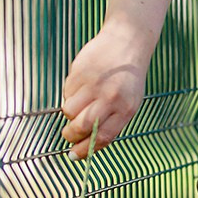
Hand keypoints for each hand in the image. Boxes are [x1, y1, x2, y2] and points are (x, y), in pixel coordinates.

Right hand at [60, 24, 148, 158]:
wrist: (127, 42)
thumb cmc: (128, 79)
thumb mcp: (130, 102)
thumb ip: (111, 122)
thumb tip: (87, 144)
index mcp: (126, 109)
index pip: (101, 137)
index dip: (84, 150)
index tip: (74, 155)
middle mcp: (110, 98)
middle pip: (82, 126)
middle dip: (71, 135)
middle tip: (68, 135)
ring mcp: (93, 84)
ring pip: (69, 110)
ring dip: (69, 114)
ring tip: (77, 107)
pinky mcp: (80, 72)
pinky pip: (67, 93)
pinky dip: (70, 95)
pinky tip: (81, 87)